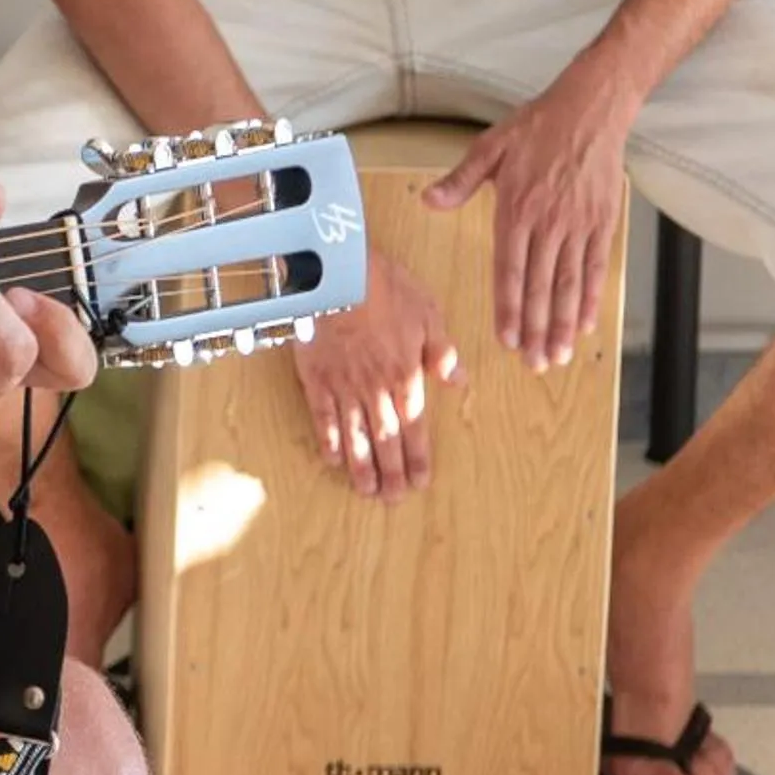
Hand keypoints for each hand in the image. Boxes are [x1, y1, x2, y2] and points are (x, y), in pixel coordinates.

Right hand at [291, 250, 457, 501]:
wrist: (337, 275)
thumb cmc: (385, 287)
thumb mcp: (428, 313)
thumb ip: (442, 352)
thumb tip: (459, 382)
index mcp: (406, 376)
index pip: (415, 427)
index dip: (418, 458)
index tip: (421, 482)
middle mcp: (375, 390)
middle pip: (385, 440)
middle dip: (391, 473)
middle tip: (394, 499)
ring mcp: (343, 387)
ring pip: (354, 436)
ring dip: (361, 467)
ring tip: (366, 491)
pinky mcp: (316, 379)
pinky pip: (323, 417)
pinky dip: (328, 440)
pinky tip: (332, 459)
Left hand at [423, 64, 635, 370]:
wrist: (590, 109)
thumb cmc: (537, 127)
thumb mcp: (490, 147)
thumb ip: (460, 181)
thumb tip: (429, 201)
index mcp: (516, 208)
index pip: (510, 269)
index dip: (509, 308)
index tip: (506, 339)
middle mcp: (548, 223)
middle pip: (541, 286)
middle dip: (536, 329)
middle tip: (535, 364)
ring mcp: (578, 225)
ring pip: (570, 284)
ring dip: (563, 323)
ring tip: (558, 355)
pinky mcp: (602, 222)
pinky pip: (596, 267)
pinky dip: (591, 298)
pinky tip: (584, 324)